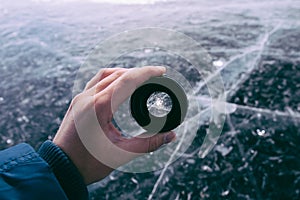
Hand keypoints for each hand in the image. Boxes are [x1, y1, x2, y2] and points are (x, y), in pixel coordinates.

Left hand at [53, 66, 175, 183]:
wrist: (60, 168)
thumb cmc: (89, 163)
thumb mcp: (122, 153)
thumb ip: (149, 144)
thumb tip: (170, 136)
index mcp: (99, 107)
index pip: (128, 80)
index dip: (147, 73)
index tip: (162, 71)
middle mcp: (88, 98)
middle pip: (118, 74)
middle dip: (139, 72)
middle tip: (155, 76)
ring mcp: (80, 98)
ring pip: (105, 74)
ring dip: (124, 73)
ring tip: (139, 78)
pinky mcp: (76, 102)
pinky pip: (95, 81)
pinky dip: (110, 78)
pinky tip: (118, 84)